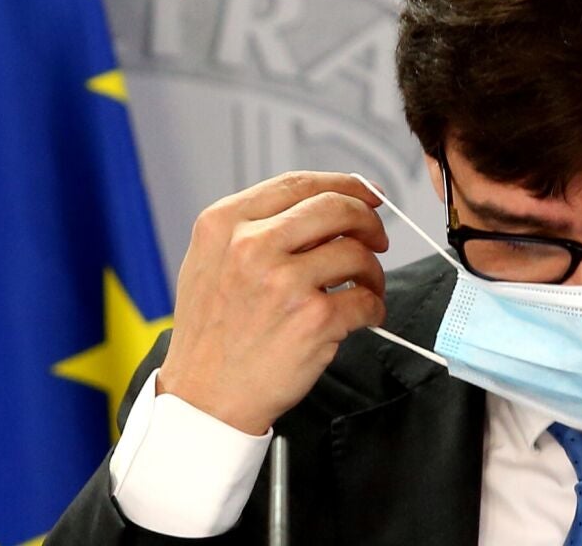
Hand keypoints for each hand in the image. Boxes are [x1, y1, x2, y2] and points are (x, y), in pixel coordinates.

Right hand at [157, 171, 389, 434]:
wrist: (204, 397)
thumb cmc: (212, 332)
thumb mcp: (211, 261)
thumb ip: (257, 227)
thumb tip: (326, 205)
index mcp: (224, 224)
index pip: (299, 184)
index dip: (344, 185)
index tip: (368, 194)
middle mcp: (252, 246)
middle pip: (337, 208)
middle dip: (369, 220)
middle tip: (378, 238)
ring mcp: (284, 283)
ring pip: (358, 254)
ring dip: (372, 271)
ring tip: (365, 287)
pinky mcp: (314, 320)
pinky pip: (366, 300)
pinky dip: (374, 307)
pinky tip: (364, 316)